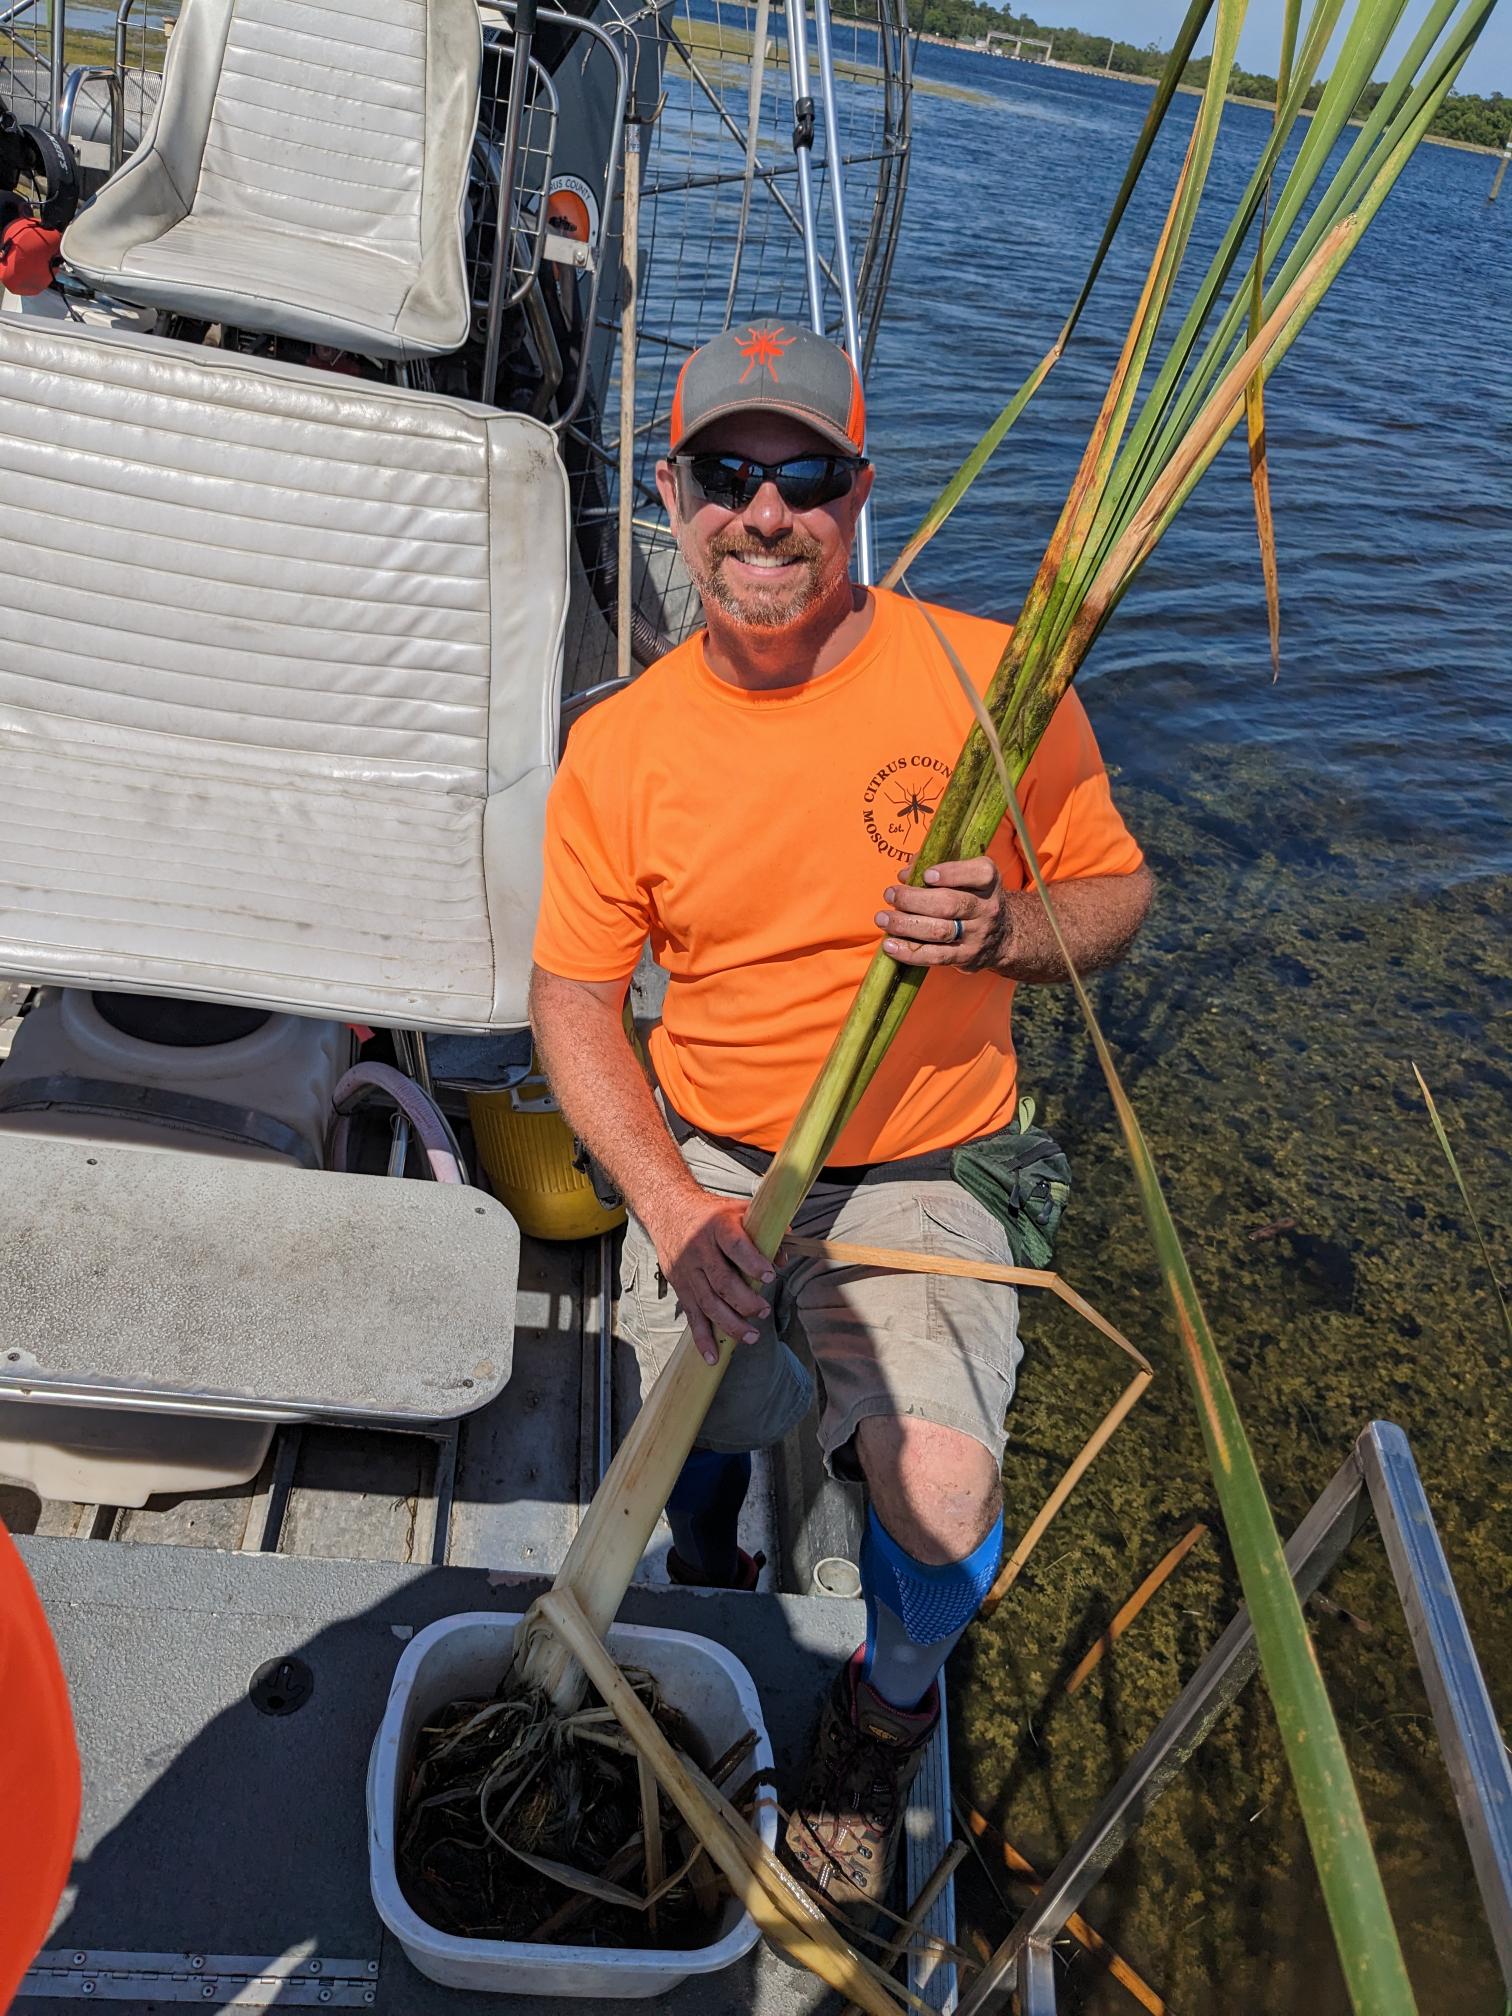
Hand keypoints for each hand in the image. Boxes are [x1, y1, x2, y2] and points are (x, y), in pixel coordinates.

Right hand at [643, 1186, 775, 1365]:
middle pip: (722, 1281)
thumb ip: (765, 1232)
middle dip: (745, 1301)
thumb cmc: (712, 1214)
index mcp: (718, 1226)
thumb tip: (784, 1259)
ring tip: (751, 1337)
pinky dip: (702, 1339)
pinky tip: (713, 1357)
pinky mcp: (680, 1286)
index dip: (752, 1262)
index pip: (736, 1245)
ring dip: (730, 1324)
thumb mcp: (739, 1211)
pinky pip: (692, 1316)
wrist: (668, 1211)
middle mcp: (699, 1249)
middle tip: (764, 1312)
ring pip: (708, 1303)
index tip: (769, 1277)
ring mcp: (688, 1270)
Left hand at [876, 856, 1011, 970]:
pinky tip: (890, 946)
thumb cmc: (971, 897)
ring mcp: (978, 934)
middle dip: (914, 899)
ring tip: (883, 919)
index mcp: (988, 881)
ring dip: (906, 925)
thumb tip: (905, 873)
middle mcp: (987, 907)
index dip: (951, 874)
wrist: (1002, 935)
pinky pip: (936, 956)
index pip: (978, 874)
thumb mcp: (964, 876)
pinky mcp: (967, 957)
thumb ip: (935, 868)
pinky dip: (910, 952)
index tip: (926, 875)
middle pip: (950, 904)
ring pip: (940, 931)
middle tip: (890, 894)